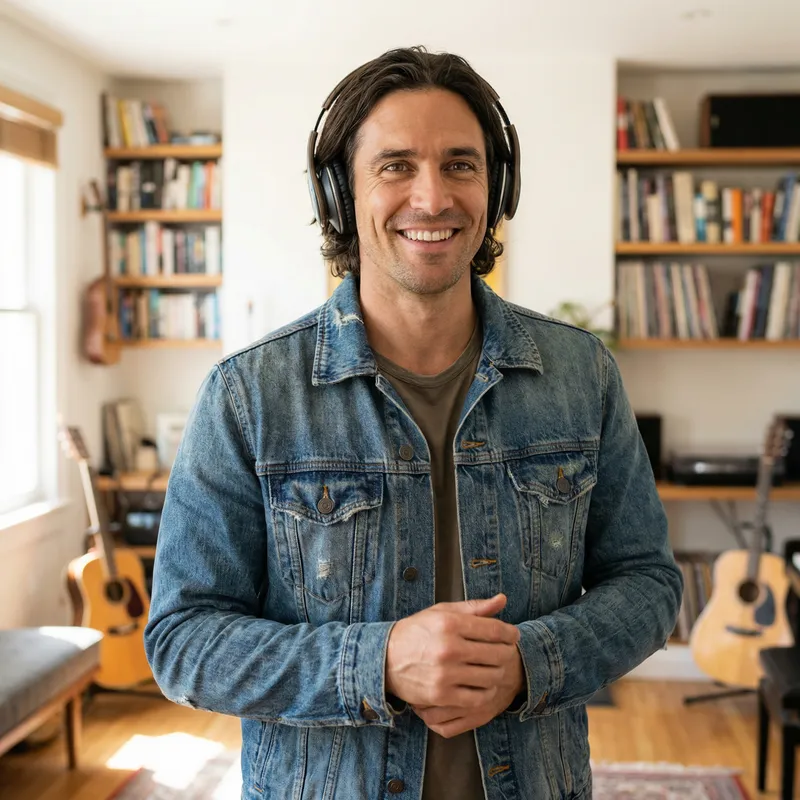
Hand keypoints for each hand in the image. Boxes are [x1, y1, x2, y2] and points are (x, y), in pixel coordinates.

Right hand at [385, 593, 522, 734]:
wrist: (386, 658)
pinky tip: (484, 685)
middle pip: (496, 654)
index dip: (510, 633)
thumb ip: (474, 607)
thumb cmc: (418, 632)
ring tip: (496, 669)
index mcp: (450, 623)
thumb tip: (502, 600)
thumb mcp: (442, 612)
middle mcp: (449, 648)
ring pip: (490, 677)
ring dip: (498, 673)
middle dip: (507, 653)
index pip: (494, 629)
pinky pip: (477, 698)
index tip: (513, 635)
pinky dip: (486, 693)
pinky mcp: (441, 695)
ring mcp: (445, 674)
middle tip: (507, 653)